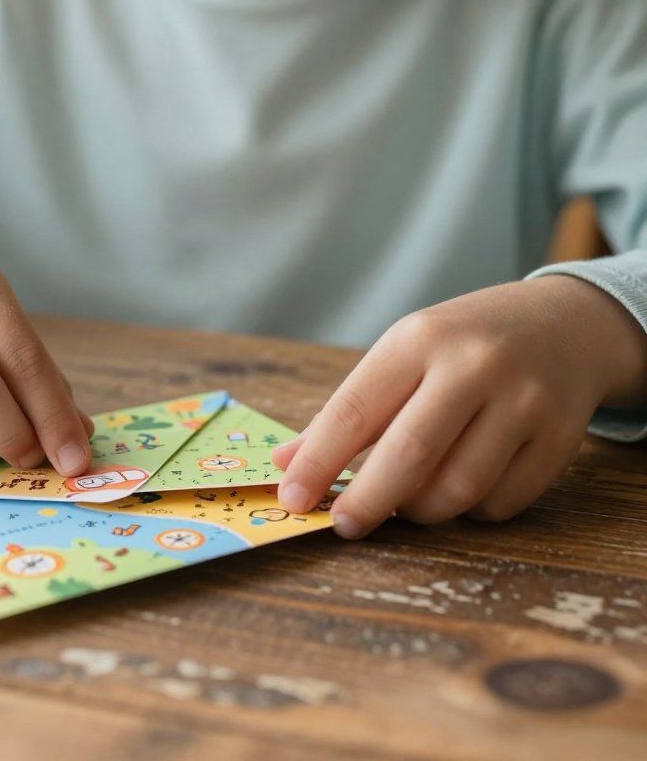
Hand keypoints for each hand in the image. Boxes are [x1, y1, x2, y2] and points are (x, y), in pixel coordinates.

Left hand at [273, 276, 646, 537]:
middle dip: (368, 501)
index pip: (355, 409)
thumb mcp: (402, 354)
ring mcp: (524, 402)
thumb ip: (348, 411)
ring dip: (420, 510)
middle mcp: (474, 365)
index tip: (293, 497)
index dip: (319, 461)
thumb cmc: (462, 345)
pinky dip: (469, 510)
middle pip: (409, 455)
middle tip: (344, 525)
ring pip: (456, 489)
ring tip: (407, 499)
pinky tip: (461, 486)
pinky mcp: (561, 439)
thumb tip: (286, 464)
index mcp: (419, 338)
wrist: (563, 325)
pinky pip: (500, 504)